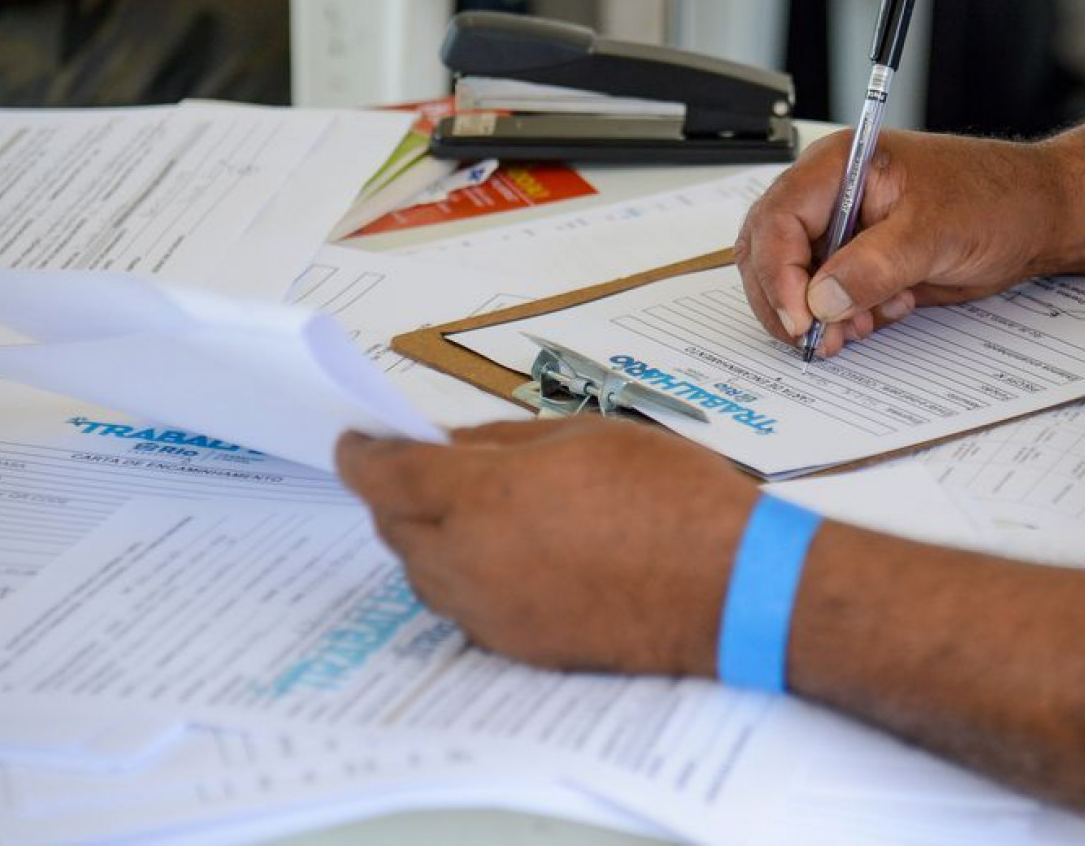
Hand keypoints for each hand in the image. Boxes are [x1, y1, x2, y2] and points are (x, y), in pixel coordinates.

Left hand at [336, 418, 758, 675]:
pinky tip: (506, 554)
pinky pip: (462, 607)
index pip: (386, 475)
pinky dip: (463, 576)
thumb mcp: (587, 437)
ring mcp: (490, 613)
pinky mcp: (517, 647)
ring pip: (423, 573)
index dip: (361, 453)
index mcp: (482, 496)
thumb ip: (504, 441)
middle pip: (393, 527)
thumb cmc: (672, 500)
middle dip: (396, 493)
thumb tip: (453, 446)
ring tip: (468, 510)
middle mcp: (470, 561)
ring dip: (427, 538)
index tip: (355, 440)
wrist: (728, 588)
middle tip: (417, 466)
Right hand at [735, 130, 1070, 357]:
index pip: (779, 218)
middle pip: (770, 251)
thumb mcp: (935, 232)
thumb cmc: (995, 198)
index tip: (801, 317)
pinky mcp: (860, 262)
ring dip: (818, 314)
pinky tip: (884, 313)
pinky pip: (828, 298)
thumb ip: (874, 265)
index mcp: (840, 165)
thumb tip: (821, 298)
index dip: (778, 272)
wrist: (1036, 218)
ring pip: (794, 280)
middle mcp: (831, 194)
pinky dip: (845, 318)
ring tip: (858, 328)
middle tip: (815, 339)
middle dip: (788, 300)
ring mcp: (843, 229)